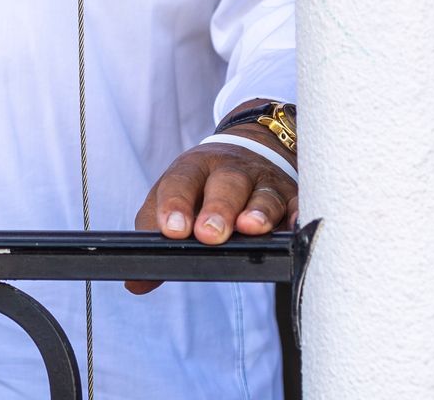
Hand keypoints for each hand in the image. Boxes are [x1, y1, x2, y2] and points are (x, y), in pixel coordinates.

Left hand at [126, 132, 297, 294]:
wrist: (247, 150)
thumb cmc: (202, 186)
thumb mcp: (173, 199)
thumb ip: (152, 235)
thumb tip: (136, 283)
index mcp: (194, 168)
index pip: (181, 182)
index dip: (176, 204)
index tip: (173, 229)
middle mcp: (230, 170)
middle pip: (225, 184)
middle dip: (218, 208)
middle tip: (208, 234)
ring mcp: (263, 182)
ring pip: (263, 194)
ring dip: (257, 212)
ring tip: (249, 229)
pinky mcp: (291, 195)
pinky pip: (297, 204)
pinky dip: (297, 215)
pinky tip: (294, 227)